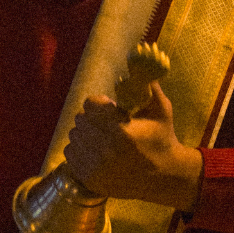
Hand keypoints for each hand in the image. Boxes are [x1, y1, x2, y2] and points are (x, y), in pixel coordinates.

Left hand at [63, 86, 202, 211]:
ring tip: (102, 137)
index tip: (111, 109)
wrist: (163, 177)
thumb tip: (142, 53)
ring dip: (86, 133)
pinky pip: (70, 154)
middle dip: (93, 118)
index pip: (90, 104)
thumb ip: (148, 84)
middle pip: (81, 119)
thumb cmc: (162, 138)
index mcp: (121, 130)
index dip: (100, 104)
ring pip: (74, 136)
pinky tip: (95, 151)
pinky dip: (80, 149)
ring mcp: (95, 166)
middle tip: (107, 123)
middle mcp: (105, 149)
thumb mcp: (161, 108)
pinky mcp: (88, 178)